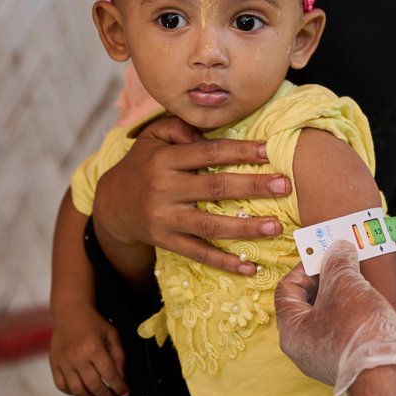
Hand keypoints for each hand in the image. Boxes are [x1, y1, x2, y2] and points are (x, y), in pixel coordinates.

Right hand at [48, 303, 128, 395]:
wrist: (71, 313)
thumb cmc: (94, 324)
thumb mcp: (112, 335)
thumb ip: (119, 356)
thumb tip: (121, 377)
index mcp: (95, 348)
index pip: (110, 375)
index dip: (119, 387)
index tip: (125, 393)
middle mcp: (78, 357)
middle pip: (94, 386)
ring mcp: (64, 362)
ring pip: (77, 390)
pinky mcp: (54, 364)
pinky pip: (62, 386)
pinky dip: (72, 392)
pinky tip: (82, 391)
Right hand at [92, 115, 288, 274]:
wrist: (111, 204)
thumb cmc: (143, 164)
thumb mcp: (152, 137)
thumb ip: (179, 127)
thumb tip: (206, 129)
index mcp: (165, 160)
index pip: (208, 153)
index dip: (239, 151)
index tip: (269, 151)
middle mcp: (164, 190)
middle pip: (215, 188)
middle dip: (252, 187)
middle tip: (284, 185)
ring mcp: (165, 219)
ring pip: (210, 226)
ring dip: (245, 227)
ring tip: (275, 226)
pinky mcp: (166, 242)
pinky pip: (198, 254)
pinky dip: (224, 262)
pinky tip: (249, 267)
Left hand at [275, 242, 395, 395]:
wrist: (390, 374)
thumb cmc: (359, 329)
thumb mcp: (345, 283)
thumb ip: (337, 261)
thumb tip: (338, 249)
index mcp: (291, 331)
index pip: (287, 289)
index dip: (305, 267)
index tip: (326, 255)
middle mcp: (303, 349)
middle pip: (307, 303)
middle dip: (326, 279)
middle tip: (345, 263)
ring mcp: (325, 359)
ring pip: (328, 317)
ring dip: (342, 294)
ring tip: (361, 279)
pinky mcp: (347, 362)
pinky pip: (343, 330)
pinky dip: (353, 312)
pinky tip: (371, 302)